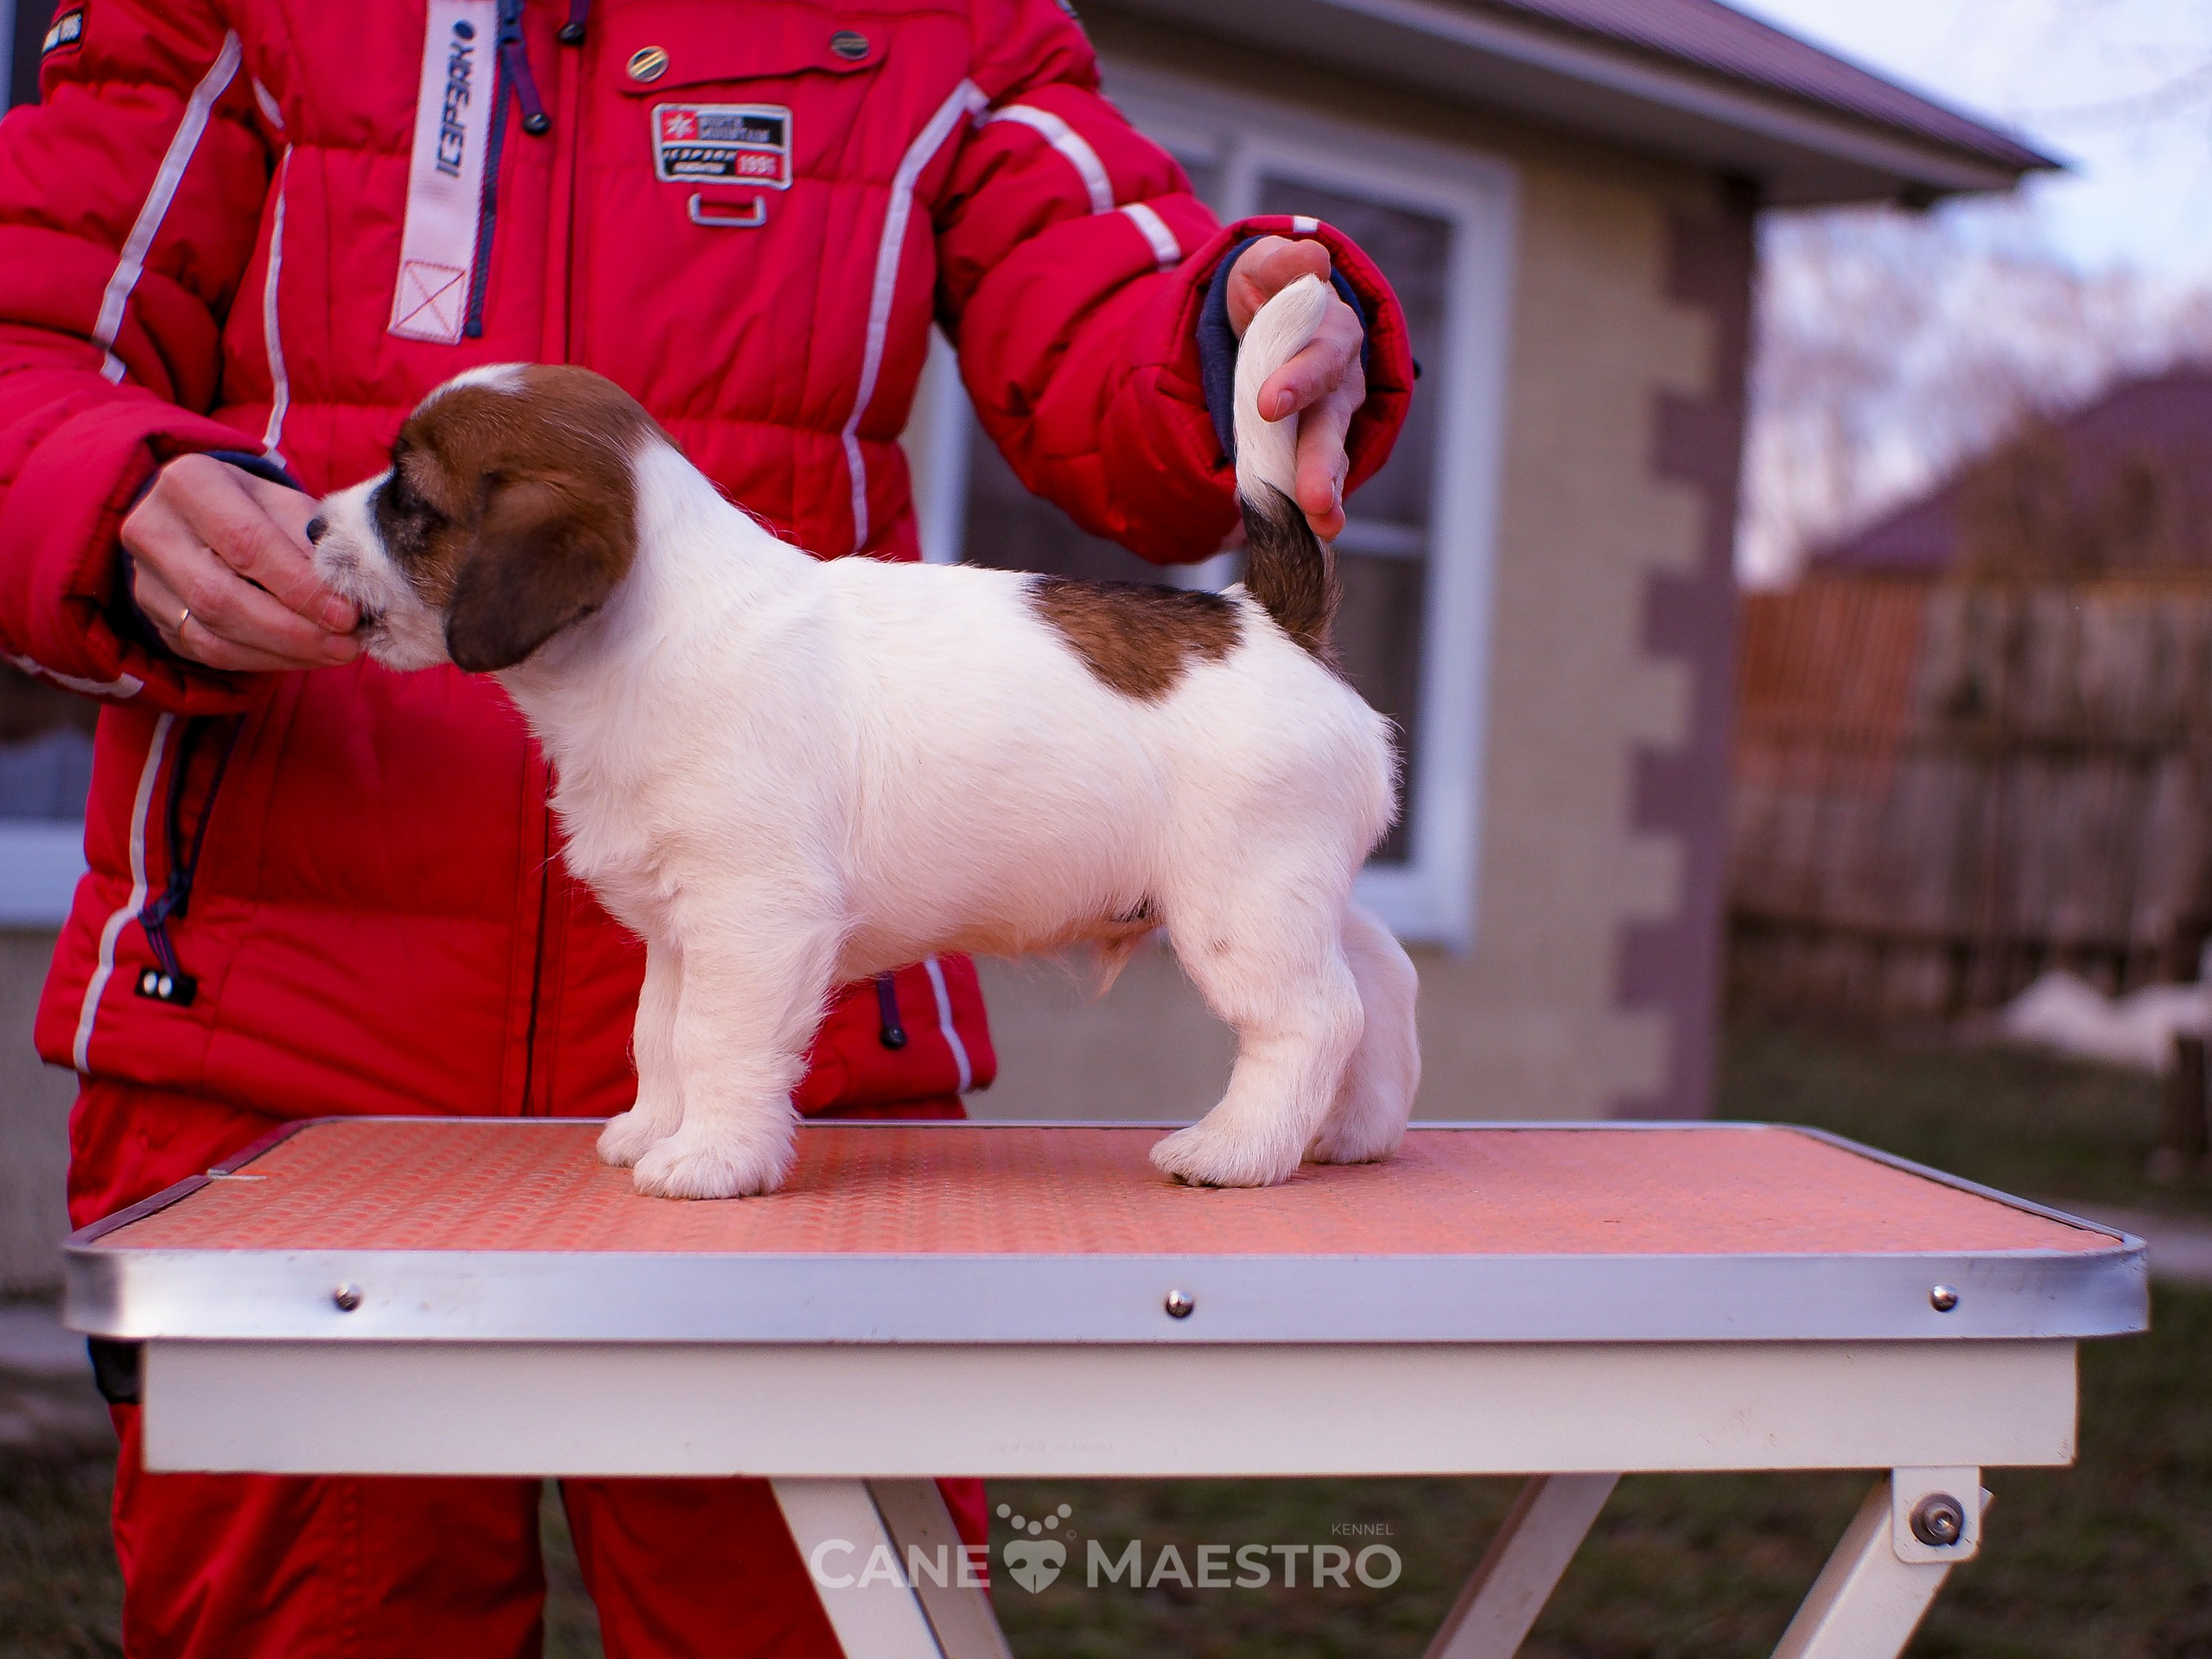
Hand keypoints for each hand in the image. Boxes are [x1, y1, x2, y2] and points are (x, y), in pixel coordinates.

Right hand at [122, 454, 360, 671]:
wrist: (200, 516)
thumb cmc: (255, 506)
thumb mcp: (286, 503)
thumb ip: (312, 540)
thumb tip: (347, 594)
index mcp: (190, 482)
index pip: (246, 543)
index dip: (299, 586)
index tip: (348, 614)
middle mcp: (154, 529)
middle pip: (221, 596)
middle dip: (293, 630)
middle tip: (347, 644)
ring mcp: (147, 578)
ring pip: (214, 633)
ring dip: (284, 651)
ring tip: (335, 652)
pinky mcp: (156, 617)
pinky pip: (211, 652)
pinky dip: (265, 660)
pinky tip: (304, 657)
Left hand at [1226, 236, 1366, 539]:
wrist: (1258, 323)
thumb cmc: (1266, 294)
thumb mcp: (1263, 267)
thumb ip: (1282, 263)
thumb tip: (1312, 256)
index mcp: (1332, 334)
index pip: (1320, 357)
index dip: (1298, 380)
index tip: (1266, 404)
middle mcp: (1340, 383)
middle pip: (1332, 423)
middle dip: (1322, 461)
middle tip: (1314, 498)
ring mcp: (1329, 422)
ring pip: (1332, 459)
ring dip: (1328, 494)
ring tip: (1323, 524)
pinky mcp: (1313, 451)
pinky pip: (1317, 480)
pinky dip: (1316, 507)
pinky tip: (1315, 532)